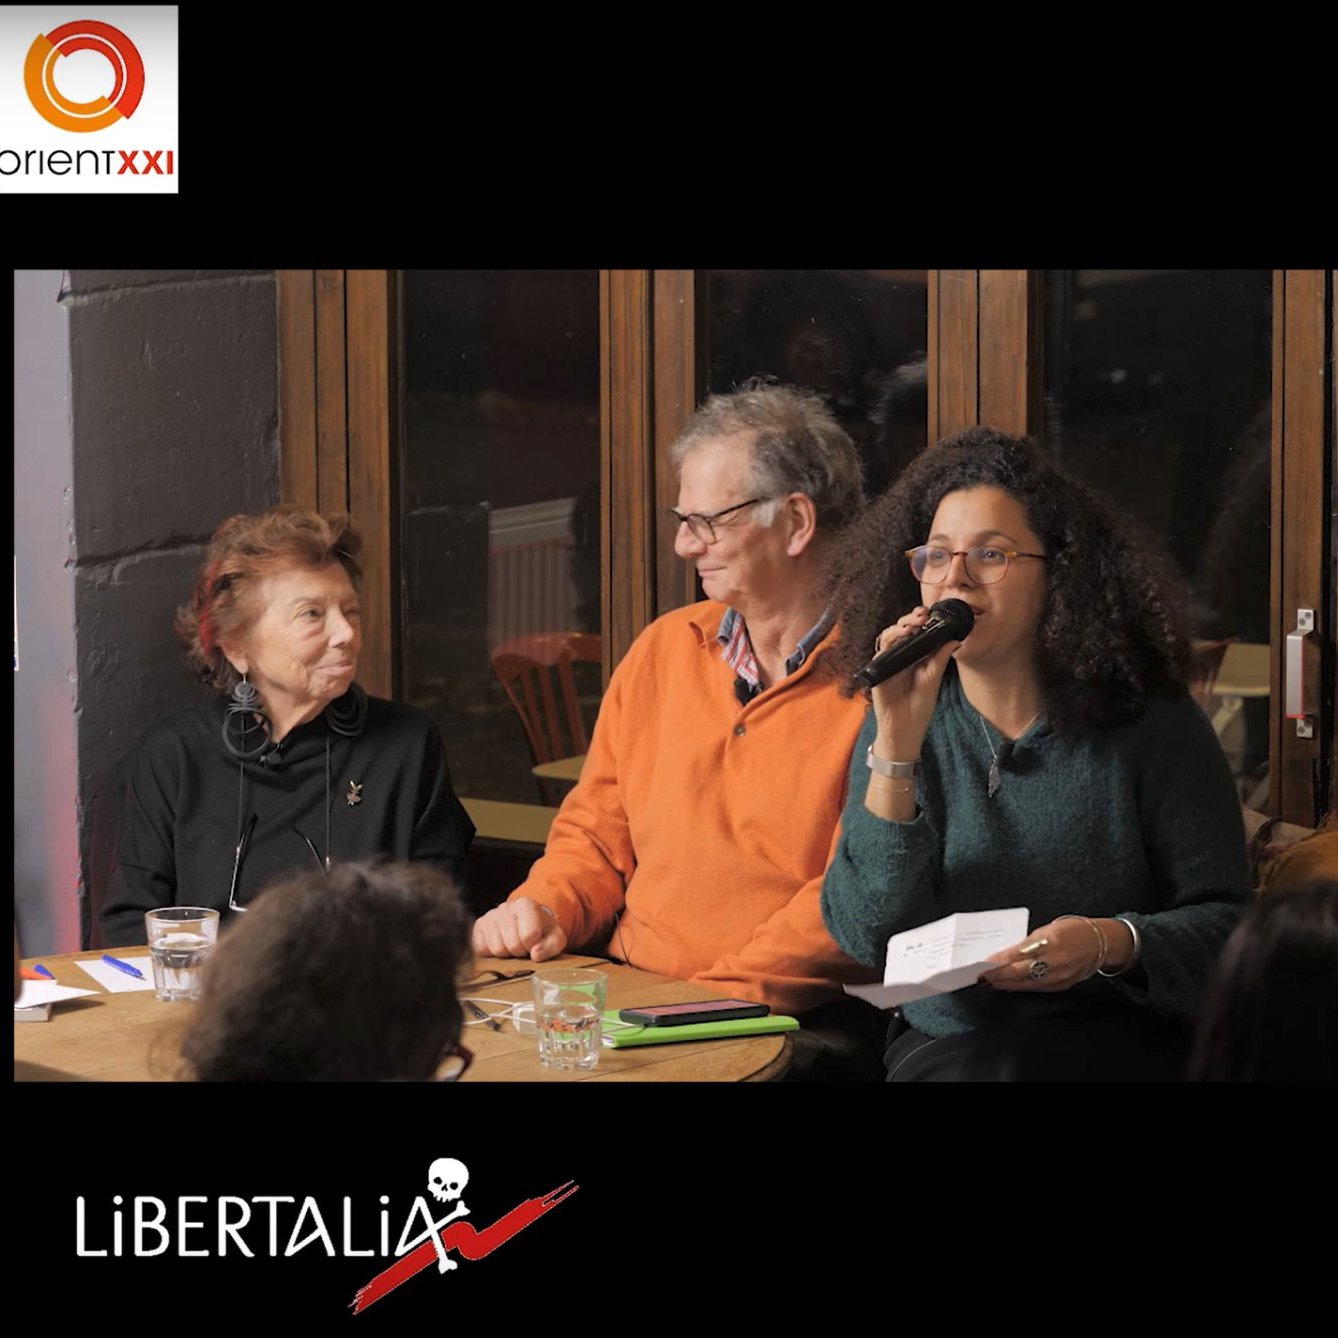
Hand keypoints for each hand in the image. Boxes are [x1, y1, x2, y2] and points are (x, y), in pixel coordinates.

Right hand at [471, 897, 567, 961]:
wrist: (527, 923)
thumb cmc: (542, 931)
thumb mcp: (555, 938)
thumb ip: (551, 946)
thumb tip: (535, 955)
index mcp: (526, 905)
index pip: (529, 936)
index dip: (533, 947)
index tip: (535, 944)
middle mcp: (505, 907)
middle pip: (512, 944)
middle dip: (520, 952)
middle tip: (524, 947)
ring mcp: (490, 916)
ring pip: (497, 949)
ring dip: (507, 954)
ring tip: (513, 946)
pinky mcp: (478, 927)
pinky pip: (481, 949)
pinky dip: (492, 954)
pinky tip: (501, 945)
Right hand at [868, 607, 960, 759]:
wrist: (905, 728)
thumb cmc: (919, 707)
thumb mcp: (933, 680)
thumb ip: (940, 659)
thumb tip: (955, 640)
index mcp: (916, 658)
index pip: (918, 633)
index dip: (923, 621)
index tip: (932, 614)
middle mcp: (901, 657)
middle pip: (902, 630)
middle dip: (910, 619)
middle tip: (922, 615)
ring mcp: (889, 662)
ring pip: (889, 636)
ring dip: (899, 627)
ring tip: (911, 625)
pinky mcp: (878, 670)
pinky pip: (880, 650)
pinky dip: (889, 641)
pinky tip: (899, 638)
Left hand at [977, 916, 1103, 992]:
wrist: (1101, 944)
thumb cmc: (1073, 930)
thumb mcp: (1048, 928)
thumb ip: (1028, 941)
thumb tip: (1008, 953)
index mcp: (1048, 942)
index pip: (1016, 953)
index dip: (998, 960)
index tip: (984, 963)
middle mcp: (1053, 961)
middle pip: (1018, 972)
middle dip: (998, 976)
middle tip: (981, 976)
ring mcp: (1058, 976)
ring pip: (1026, 984)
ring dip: (1007, 984)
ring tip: (991, 982)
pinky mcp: (1061, 985)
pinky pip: (1036, 988)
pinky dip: (1021, 987)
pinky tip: (1011, 985)